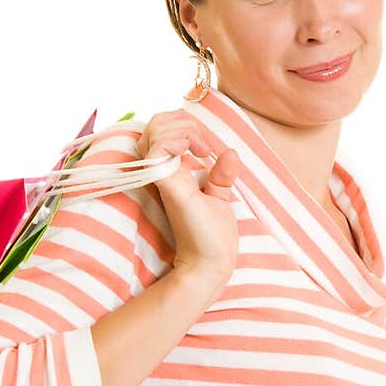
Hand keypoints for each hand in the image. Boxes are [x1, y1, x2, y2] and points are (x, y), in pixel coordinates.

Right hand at [135, 110, 239, 286]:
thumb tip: (231, 152)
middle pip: (155, 123)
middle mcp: (160, 172)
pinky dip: (176, 140)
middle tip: (203, 147)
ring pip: (155, 129)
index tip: (206, 148)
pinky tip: (196, 152)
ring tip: (201, 150)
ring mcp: (161, 178)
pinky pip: (159, 149)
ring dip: (182, 129)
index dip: (181, 125)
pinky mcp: (166, 186)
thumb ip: (221, 177)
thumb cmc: (211, 238)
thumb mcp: (219, 199)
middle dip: (182, 121)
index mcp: (170, 173)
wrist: (210, 263)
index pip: (161, 129)